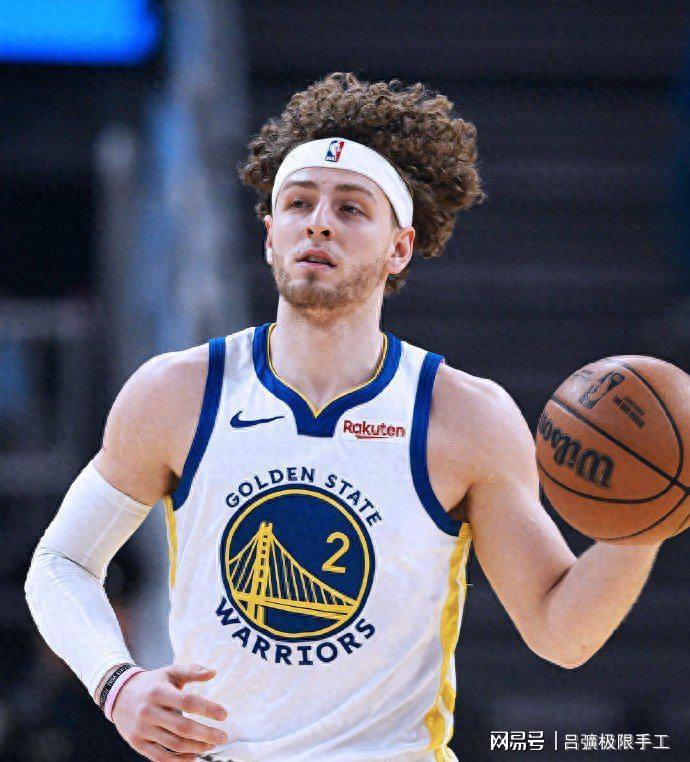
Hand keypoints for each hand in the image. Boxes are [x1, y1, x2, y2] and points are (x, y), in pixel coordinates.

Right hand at [111, 663, 228, 760]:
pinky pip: (160, 757)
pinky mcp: (137, 743)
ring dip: (196, 747)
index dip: (207, 709)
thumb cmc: (153, 683)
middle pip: (182, 727)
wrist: (119, 695)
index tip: (224, 714)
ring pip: (173, 744)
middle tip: (223, 737)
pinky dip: (179, 760)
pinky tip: (194, 756)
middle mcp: (149, 711)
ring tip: (212, 745)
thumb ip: (192, 670)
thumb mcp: (170, 672)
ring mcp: (142, 730)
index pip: (187, 702)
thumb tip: (214, 672)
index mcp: (159, 692)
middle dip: (206, 734)